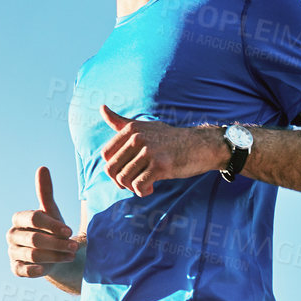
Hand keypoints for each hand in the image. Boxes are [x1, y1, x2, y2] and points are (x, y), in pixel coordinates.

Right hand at [6, 168, 77, 277]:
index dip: (53, 225)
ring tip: (71, 256)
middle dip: (57, 243)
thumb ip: (46, 193)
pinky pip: (23, 270)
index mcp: (19, 218)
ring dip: (55, 256)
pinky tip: (46, 269)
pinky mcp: (16, 268)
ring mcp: (13, 252)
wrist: (55, 256)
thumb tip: (42, 167)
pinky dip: (34, 270)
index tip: (69, 230)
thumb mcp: (52, 213)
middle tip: (75, 247)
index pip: (34, 218)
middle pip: (35, 239)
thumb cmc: (53, 232)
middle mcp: (12, 235)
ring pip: (33, 255)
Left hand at [100, 105, 227, 195]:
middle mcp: (138, 138)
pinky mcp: (160, 166)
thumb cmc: (170, 139)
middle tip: (134, 182)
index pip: (106, 155)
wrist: (199, 146)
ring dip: (132, 188)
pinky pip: (138, 185)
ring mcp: (149, 152)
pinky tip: (151, 189)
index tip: (127, 170)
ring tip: (144, 186)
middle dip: (121, 181)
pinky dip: (142, 192)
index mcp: (131, 129)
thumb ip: (121, 122)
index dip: (114, 168)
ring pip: (124, 179)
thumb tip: (101, 108)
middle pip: (112, 169)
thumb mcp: (144, 127)